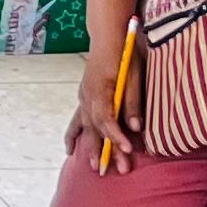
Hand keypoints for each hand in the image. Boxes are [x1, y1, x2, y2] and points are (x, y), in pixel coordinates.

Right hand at [65, 56, 133, 174]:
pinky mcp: (84, 97)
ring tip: (94, 167)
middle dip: (105, 150)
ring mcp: (83, 97)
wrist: (108, 36)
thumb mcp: (133, 75)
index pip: (106, 119)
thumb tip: (136, 127)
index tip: (127, 149)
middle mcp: (87, 96)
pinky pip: (77, 120)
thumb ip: (133, 102)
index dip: (116, 136)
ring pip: (85, 127)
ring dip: (90, 147)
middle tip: (112, 170)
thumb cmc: (124, 53)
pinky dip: (74, 135)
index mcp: (99, 90)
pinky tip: (70, 149)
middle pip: (96, 128)